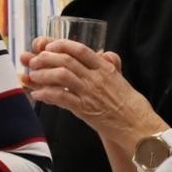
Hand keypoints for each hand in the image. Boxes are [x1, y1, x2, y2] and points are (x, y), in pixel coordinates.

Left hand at [19, 39, 144, 135]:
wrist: (138, 126)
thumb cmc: (131, 105)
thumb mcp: (121, 79)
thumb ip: (111, 65)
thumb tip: (104, 53)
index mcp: (105, 68)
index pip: (80, 49)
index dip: (61, 45)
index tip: (49, 46)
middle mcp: (97, 78)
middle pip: (67, 60)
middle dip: (46, 58)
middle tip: (34, 60)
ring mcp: (90, 93)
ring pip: (62, 76)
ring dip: (43, 74)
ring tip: (32, 76)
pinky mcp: (85, 109)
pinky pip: (61, 98)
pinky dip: (46, 94)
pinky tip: (37, 95)